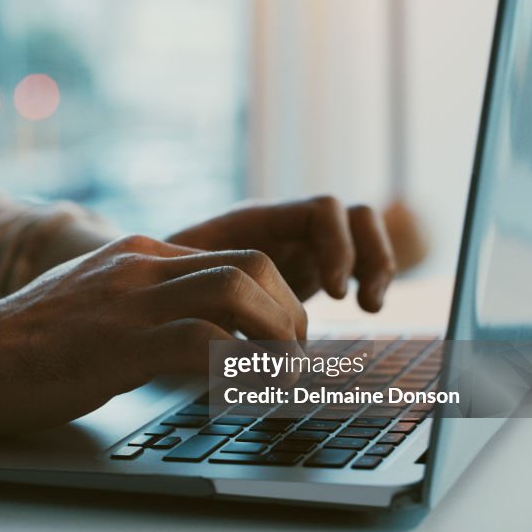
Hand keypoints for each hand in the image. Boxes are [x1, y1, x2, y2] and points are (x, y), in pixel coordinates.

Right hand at [0, 235, 306, 433]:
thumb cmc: (34, 342)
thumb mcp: (99, 301)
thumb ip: (147, 300)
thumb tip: (200, 327)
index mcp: (141, 253)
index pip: (235, 253)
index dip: (276, 295)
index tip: (285, 336)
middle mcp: (142, 265)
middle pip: (251, 264)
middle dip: (289, 312)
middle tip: (293, 357)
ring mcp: (131, 300)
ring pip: (237, 291)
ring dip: (276, 336)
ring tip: (280, 375)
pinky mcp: (119, 343)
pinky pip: (202, 343)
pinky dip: (237, 368)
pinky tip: (241, 393)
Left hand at [166, 196, 396, 311]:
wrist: (154, 284)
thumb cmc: (160, 280)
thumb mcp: (180, 280)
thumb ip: (206, 288)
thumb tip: (228, 321)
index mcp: (257, 220)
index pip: (321, 210)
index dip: (337, 246)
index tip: (335, 293)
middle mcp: (284, 225)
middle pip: (352, 215)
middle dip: (367, 255)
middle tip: (357, 303)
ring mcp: (299, 244)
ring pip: (361, 234)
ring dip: (377, 265)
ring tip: (369, 307)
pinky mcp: (307, 269)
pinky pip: (355, 260)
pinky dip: (367, 279)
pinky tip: (363, 309)